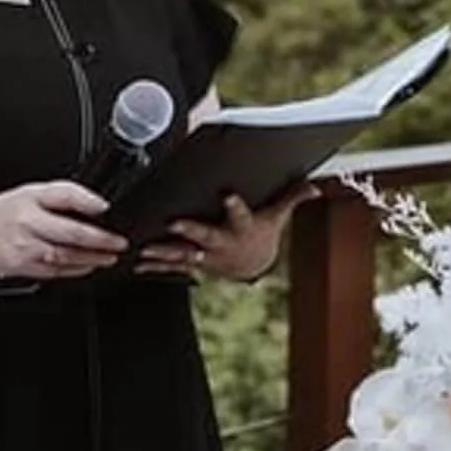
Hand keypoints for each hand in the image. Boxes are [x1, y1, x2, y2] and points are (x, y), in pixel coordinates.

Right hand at [0, 182, 126, 280]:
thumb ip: (63, 196)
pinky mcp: (22, 267)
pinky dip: (75, 270)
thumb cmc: (6, 211)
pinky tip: (88, 266)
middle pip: (69, 233)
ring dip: (91, 259)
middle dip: (99, 240)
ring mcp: (24, 248)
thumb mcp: (32, 192)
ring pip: (64, 256)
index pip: (63, 195)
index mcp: (31, 199)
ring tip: (109, 257)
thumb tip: (97, 206)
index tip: (106, 207)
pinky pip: (54, 271)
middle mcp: (28, 223)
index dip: (87, 201)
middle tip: (118, 243)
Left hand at [138, 184, 318, 281]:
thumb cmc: (260, 231)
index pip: (241, 215)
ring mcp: (204, 256)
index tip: (229, 194)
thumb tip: (315, 185)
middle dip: (190, 230)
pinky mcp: (191, 262)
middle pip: (205, 236)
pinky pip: (170, 265)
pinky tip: (135, 263)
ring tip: (144, 249)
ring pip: (182, 254)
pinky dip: (153, 265)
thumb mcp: (277, 215)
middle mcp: (221, 244)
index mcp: (242, 228)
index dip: (236, 206)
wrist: (251, 265)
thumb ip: (291, 197)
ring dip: (163, 252)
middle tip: (174, 222)